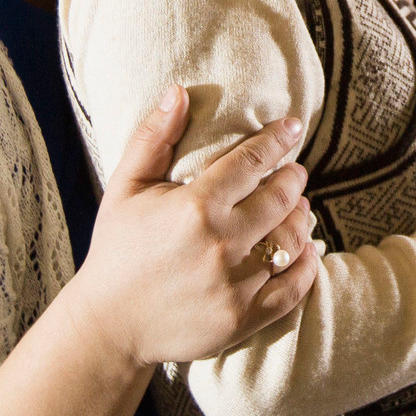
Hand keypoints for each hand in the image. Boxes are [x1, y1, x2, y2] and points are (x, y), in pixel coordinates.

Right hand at [70, 88, 320, 367]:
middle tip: (295, 171)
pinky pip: (293, 288)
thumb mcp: (126, 188)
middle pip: (281, 198)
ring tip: (300, 207)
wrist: (109, 325)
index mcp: (195, 206)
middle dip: (293, 178)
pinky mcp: (243, 318)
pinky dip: (306, 267)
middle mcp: (221, 243)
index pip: (253, 161)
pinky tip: (305, 251)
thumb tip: (178, 90)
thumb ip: (153, 137)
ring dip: (302, 218)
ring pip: (292, 240)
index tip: (294, 128)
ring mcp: (235, 284)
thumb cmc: (117, 250)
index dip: (278, 140)